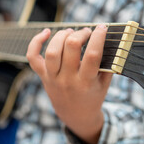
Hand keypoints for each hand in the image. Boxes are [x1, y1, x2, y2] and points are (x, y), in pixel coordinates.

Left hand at [27, 24, 112, 143]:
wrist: (76, 116)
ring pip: (52, 51)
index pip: (92, 55)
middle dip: (80, 33)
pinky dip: (36, 42)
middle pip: (70, 48)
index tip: (102, 27)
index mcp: (86, 82)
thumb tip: (111, 40)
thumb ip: (108, 64)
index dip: (98, 37)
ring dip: (61, 35)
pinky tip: (46, 32)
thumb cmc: (93, 96)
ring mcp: (53, 78)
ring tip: (70, 32)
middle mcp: (68, 80)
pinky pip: (33, 57)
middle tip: (86, 31)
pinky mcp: (43, 76)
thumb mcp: (105, 84)